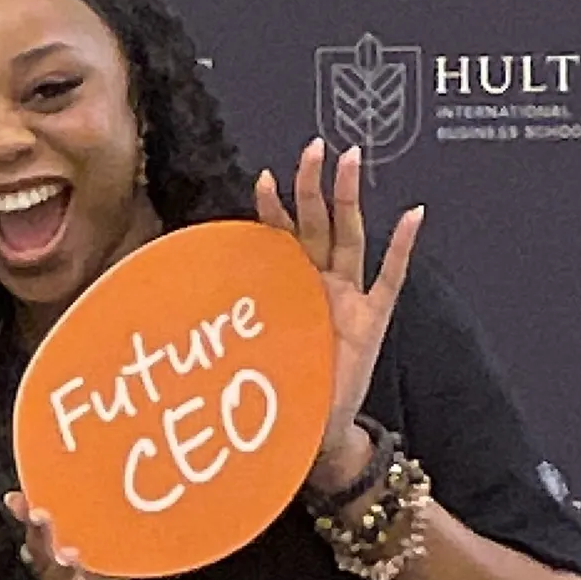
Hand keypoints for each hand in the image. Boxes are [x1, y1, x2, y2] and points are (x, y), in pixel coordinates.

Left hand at [256, 140, 423, 483]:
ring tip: (351, 160)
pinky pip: (390, 278)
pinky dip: (402, 247)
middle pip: (318, 224)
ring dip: (350, 200)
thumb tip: (168, 307)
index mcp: (290, 287)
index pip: (282, 237)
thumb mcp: (244, 348)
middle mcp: (321, 285)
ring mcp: (350, 299)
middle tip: (313, 147)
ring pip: (351, 237)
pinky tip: (412, 214)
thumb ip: (223, 324)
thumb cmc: (278, 387)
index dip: (273, 208)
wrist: (314, 431)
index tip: (262, 177)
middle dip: (315, 186)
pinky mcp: (374, 320)